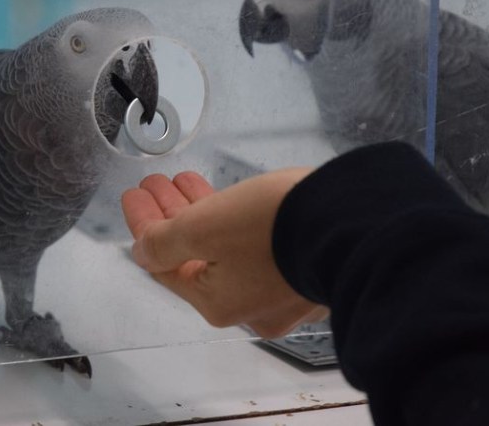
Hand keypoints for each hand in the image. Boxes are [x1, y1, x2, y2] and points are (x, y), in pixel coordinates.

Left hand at [121, 169, 328, 337]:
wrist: (353, 222)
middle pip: (196, 257)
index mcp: (217, 304)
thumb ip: (165, 240)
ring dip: (204, 213)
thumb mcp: (203, 227)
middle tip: (157, 185)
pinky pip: (258, 246)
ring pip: (228, 250)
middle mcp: (250, 307)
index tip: (135, 197)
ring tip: (187, 182)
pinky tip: (232, 197)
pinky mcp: (308, 269)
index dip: (145, 225)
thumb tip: (143, 251)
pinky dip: (236, 220)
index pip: (165, 263)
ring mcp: (284, 291)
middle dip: (173, 216)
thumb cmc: (278, 228)